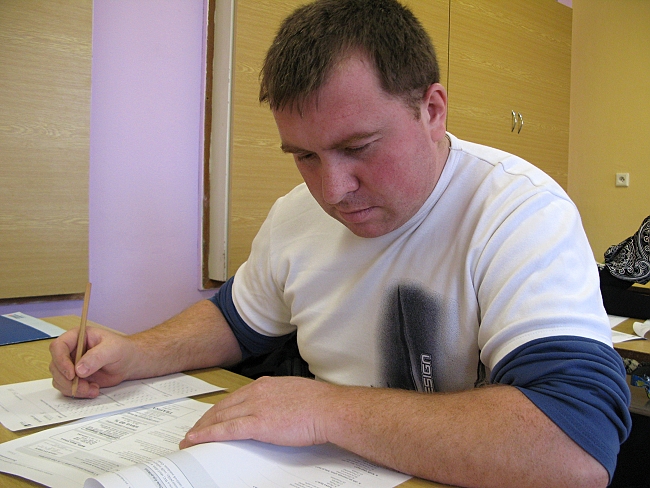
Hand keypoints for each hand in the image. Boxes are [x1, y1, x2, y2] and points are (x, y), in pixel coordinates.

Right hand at [49, 326, 136, 397]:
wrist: (129, 362)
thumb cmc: (122, 350)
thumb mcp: (113, 349)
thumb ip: (97, 357)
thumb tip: (79, 370)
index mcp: (77, 337)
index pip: (58, 346)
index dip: (61, 361)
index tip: (72, 374)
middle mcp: (70, 350)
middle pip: (55, 366)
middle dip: (67, 380)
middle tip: (84, 386)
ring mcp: (71, 365)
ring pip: (59, 379)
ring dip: (73, 388)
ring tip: (92, 389)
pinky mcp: (74, 377)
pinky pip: (66, 387)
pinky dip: (77, 392)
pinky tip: (93, 390)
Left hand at [180, 376, 333, 448]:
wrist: (329, 408)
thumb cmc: (319, 403)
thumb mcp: (295, 394)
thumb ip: (280, 399)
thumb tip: (276, 409)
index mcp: (266, 385)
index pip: (235, 397)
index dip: (219, 409)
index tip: (210, 417)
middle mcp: (257, 393)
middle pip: (223, 407)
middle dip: (205, 420)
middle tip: (193, 431)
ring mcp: (256, 407)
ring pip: (220, 418)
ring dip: (202, 428)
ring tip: (190, 439)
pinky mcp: (258, 424)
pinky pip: (226, 430)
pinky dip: (207, 434)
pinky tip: (195, 439)